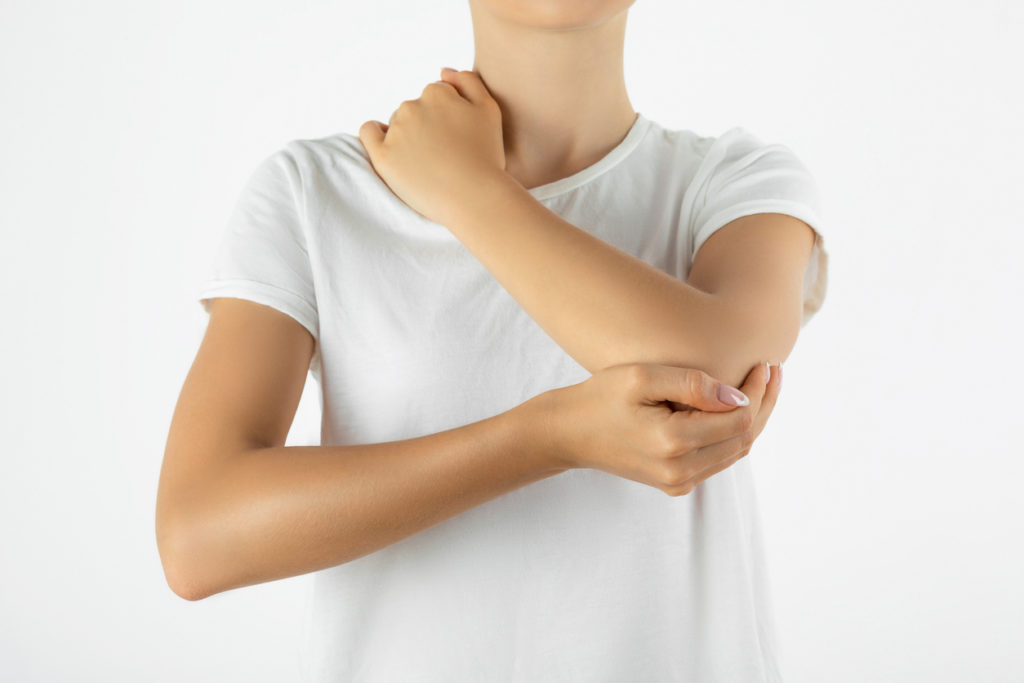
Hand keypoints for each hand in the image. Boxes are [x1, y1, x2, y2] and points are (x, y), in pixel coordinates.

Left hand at [357, 68, 506, 226]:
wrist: (474, 198)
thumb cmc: (487, 157)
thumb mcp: (490, 110)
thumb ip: (468, 82)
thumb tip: (443, 71)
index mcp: (437, 93)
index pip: (435, 97)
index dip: (447, 118)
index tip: (455, 139)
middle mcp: (412, 106)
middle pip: (413, 110)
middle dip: (425, 127)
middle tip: (443, 155)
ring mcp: (396, 131)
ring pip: (395, 123)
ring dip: (406, 137)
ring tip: (427, 164)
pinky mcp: (383, 156)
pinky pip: (369, 133)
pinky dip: (376, 136)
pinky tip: (389, 148)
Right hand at [533, 360, 780, 496]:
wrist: (567, 434)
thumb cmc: (600, 397)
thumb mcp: (640, 377)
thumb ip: (691, 384)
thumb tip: (737, 395)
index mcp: (673, 443)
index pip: (739, 418)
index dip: (759, 390)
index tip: (765, 361)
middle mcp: (680, 471)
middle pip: (744, 438)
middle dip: (764, 402)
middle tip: (774, 369)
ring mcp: (678, 482)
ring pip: (735, 452)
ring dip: (753, 419)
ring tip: (763, 384)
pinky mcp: (674, 484)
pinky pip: (718, 459)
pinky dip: (734, 434)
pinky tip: (737, 407)